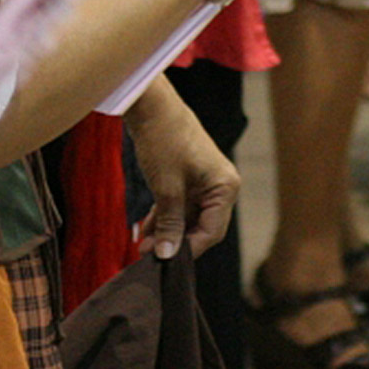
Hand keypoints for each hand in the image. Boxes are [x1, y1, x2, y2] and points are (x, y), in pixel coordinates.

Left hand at [124, 81, 238, 259]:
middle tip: (148, 254)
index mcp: (226, 187)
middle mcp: (221, 185)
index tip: (163, 261)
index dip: (188, 249)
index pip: (212, 232)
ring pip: (189, 217)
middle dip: (175, 241)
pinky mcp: (189, 177)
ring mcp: (205, 181)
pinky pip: (181, 205)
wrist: (151, 107)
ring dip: (167, 231)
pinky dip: (165, 217)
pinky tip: (146, 229)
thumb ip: (170, 224)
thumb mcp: (166, 189)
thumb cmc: (164, 142)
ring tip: (143, 245)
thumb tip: (167, 255)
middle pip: (202, 226)